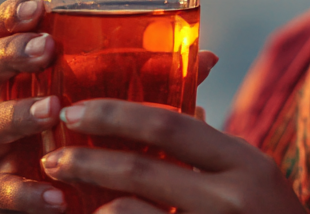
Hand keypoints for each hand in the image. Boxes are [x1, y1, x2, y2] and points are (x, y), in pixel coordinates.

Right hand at [0, 0, 218, 212]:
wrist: (103, 197)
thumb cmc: (112, 138)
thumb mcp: (136, 105)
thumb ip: (162, 82)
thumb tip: (207, 57)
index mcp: (30, 70)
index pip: (5, 31)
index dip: (13, 15)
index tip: (38, 7)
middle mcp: (5, 100)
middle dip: (11, 53)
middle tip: (46, 51)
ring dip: (18, 113)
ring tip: (53, 110)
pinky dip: (25, 191)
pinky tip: (55, 192)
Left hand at [39, 99, 306, 213]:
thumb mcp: (254, 179)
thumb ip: (212, 149)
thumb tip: (171, 106)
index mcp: (246, 164)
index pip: (170, 124)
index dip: (116, 115)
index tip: (78, 111)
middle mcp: (232, 199)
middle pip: (141, 169)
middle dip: (88, 158)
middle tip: (55, 153)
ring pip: (128, 213)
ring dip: (90, 201)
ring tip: (64, 191)